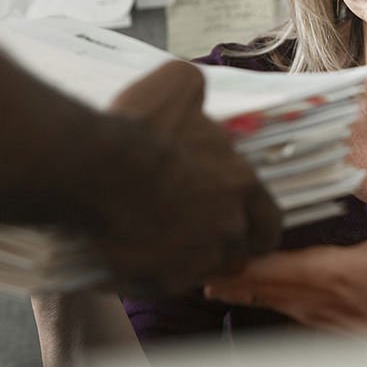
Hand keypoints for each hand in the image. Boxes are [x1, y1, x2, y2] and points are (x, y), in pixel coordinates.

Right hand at [79, 61, 281, 295]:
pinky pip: (168, 283)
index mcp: (240, 184)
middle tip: (200, 232)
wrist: (96, 170)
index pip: (270, 220)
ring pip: (207, 271)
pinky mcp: (162, 279)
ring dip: (195, 261)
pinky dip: (159, 272)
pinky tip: (140, 253)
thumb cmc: (142, 125)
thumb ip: (196, 88)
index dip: (258, 223)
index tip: (244, 222)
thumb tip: (196, 86)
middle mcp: (227, 227)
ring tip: (169, 244)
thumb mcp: (178, 83)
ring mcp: (196, 258)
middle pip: (240, 251)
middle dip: (225, 244)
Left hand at [203, 187, 366, 333]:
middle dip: (222, 273)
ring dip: (236, 288)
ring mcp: (316, 316)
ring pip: (264, 301)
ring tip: (207, 273)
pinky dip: (260, 297)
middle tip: (191, 257)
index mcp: (328, 274)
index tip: (209, 247)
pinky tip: (249, 290)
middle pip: (254, 287)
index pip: (267, 267)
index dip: (234, 259)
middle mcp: (314, 298)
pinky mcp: (324, 326)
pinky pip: (282, 309)